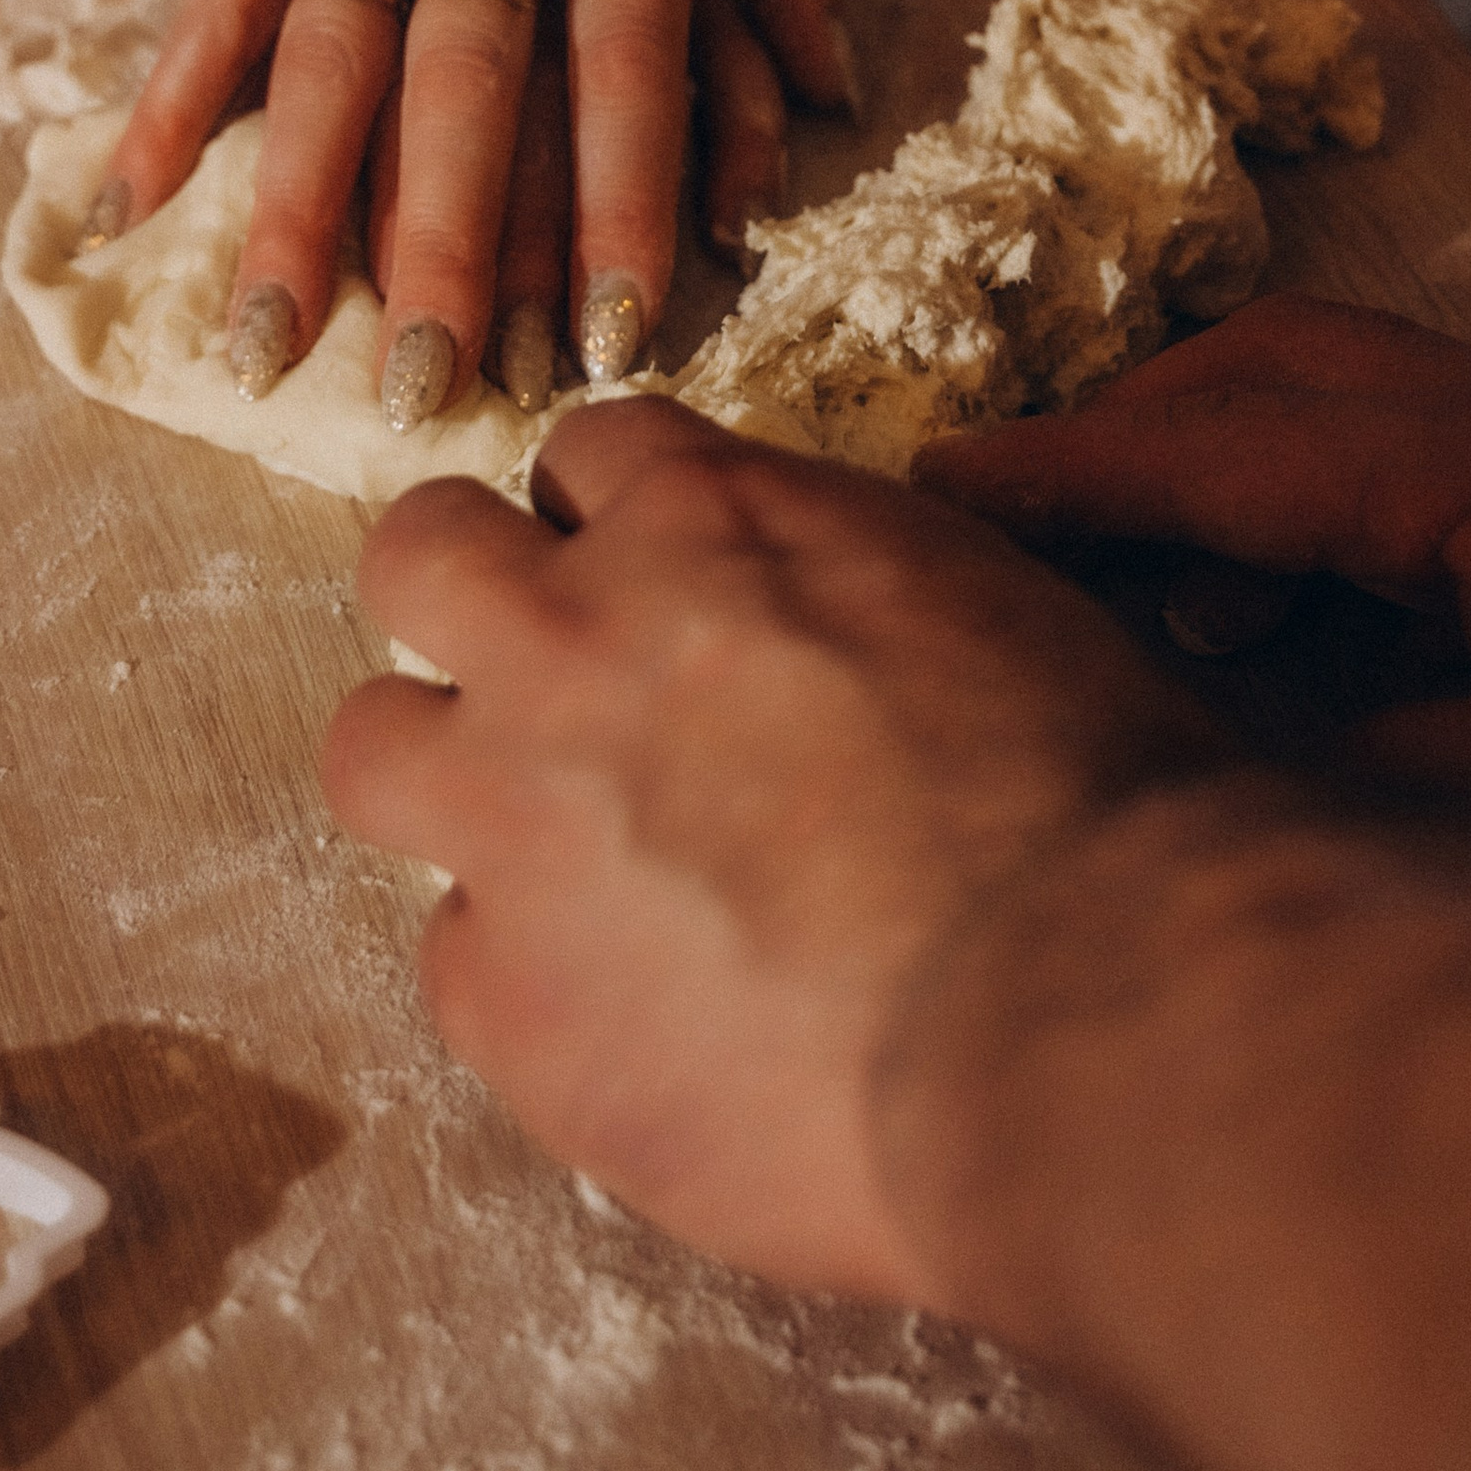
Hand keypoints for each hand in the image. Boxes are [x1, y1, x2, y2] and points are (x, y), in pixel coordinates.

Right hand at [102, 0, 847, 428]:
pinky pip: (221, 0)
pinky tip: (128, 209)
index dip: (623, 213)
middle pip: (471, 95)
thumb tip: (831, 103)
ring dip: (294, 219)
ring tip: (268, 355)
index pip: (631, 67)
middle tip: (436, 397)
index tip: (613, 343)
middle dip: (452, 257)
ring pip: (331, 69)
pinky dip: (172, 105)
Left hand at [321, 395, 1226, 1295]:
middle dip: (465, 598)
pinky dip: (530, 984)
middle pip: (419, 552)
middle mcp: (582, 637)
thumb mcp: (986, 605)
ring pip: (370, 744)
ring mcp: (518, 815)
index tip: (652, 577)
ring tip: (544, 849)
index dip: (617, 521)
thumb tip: (834, 640)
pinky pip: (457, 965)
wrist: (1083, 1007)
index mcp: (716, 519)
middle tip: (541, 677)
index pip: (589, 450)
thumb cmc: (1100, 807)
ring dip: (446, 778)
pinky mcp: (506, 996)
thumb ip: (850, 595)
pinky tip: (639, 1020)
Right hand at [919, 293, 1470, 807]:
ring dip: (1235, 507)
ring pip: (1349, 434)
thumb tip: (1208, 796)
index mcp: (1459, 466)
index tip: (927, 489)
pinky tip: (1325, 667)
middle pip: (1265, 385)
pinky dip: (1339, 559)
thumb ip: (1369, 771)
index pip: (1207, 449)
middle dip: (1129, 450)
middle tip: (1014, 530)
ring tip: (1145, 622)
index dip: (1058, 478)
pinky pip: (1430, 496)